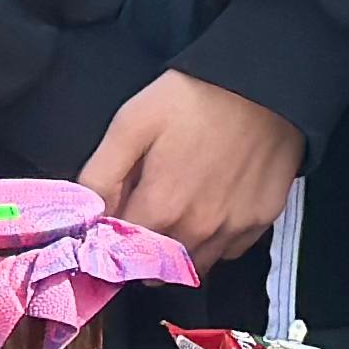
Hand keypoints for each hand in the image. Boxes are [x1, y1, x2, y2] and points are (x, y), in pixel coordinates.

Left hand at [82, 71, 302, 265]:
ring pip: (193, 265)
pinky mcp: (262, 220)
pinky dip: (216, 239)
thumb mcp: (132, 122)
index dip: (111, 235)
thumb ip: (99, 176)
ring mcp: (233, 229)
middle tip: (148, 208)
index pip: (119, 253)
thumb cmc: (196, 96)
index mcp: (161, 208)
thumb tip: (81, 219)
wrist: (268, 81)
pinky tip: (216, 204)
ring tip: (182, 207)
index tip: (116, 216)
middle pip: (155, 267)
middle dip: (143, 247)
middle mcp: (198, 230)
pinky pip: (229, 250)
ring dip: (179, 249)